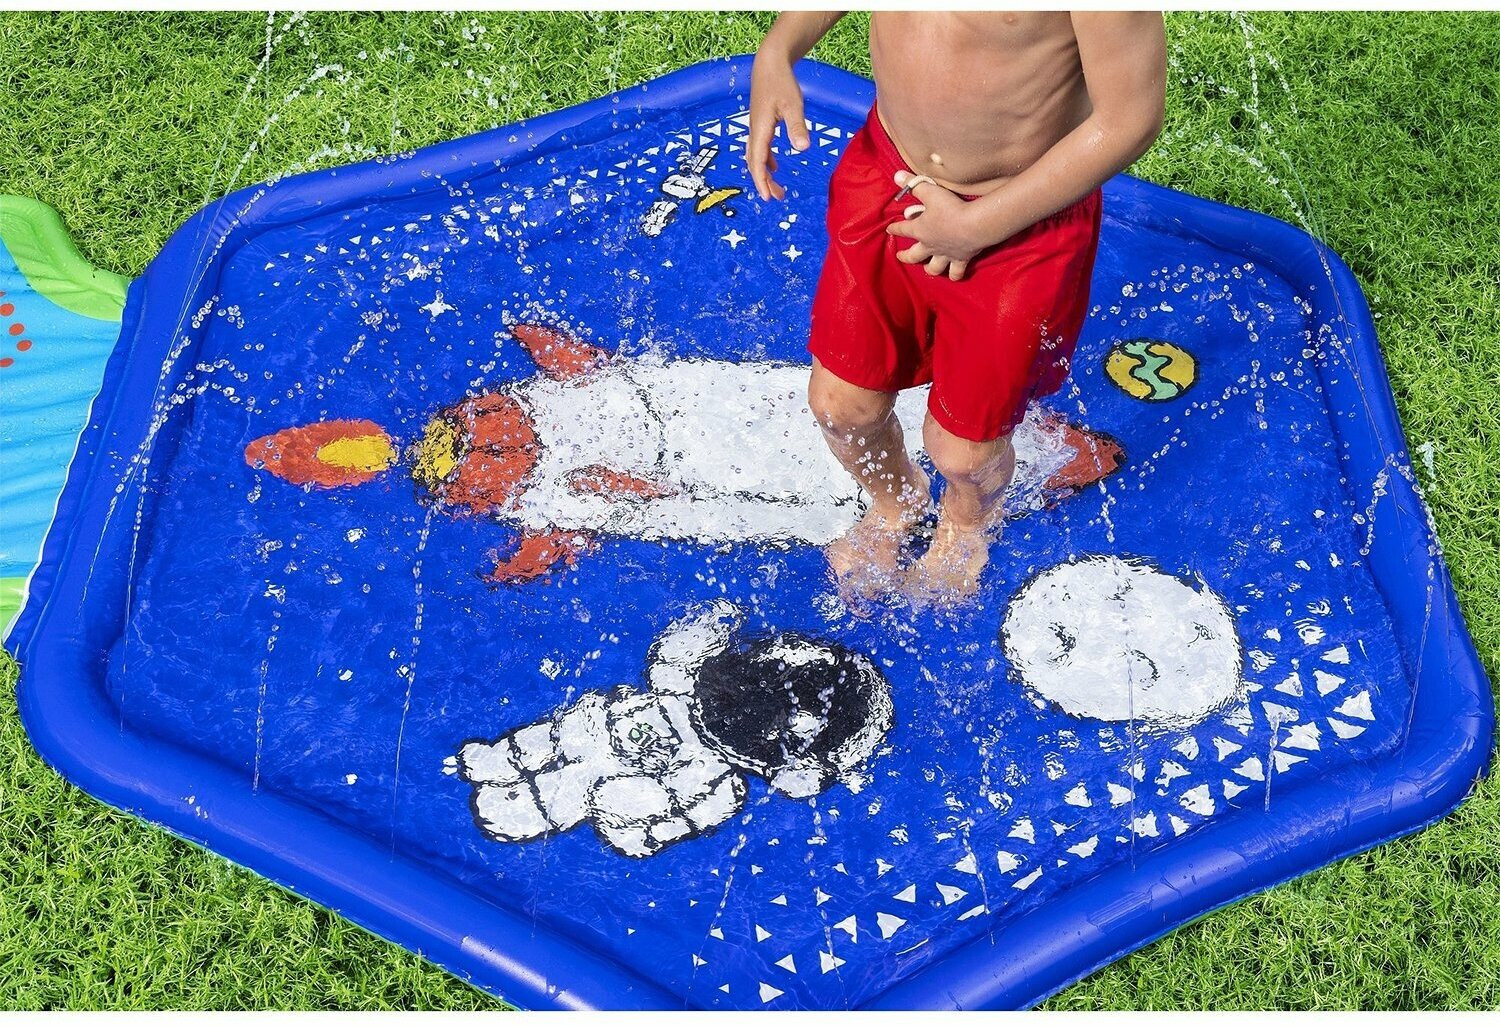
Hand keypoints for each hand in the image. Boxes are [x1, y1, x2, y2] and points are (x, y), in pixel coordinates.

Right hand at [746, 52, 810, 200]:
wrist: (769, 63)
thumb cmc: (781, 82)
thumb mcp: (793, 104)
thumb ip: (797, 126)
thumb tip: (802, 148)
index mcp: (761, 129)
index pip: (759, 162)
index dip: (762, 181)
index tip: (768, 197)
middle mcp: (755, 131)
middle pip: (755, 163)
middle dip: (764, 182)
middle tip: (777, 198)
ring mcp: (756, 127)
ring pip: (756, 157)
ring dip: (765, 173)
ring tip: (776, 188)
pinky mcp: (760, 123)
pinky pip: (760, 148)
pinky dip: (766, 160)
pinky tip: (775, 166)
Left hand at [884, 171, 987, 280]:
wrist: (974, 224)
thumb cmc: (951, 207)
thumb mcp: (930, 191)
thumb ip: (913, 184)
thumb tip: (896, 176)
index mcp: (920, 230)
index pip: (903, 229)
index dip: (895, 229)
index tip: (889, 229)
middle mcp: (930, 246)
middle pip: (914, 256)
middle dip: (906, 256)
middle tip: (901, 256)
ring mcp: (946, 255)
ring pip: (934, 268)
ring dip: (930, 269)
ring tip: (927, 269)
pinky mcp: (961, 259)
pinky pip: (956, 272)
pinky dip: (955, 275)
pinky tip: (954, 276)